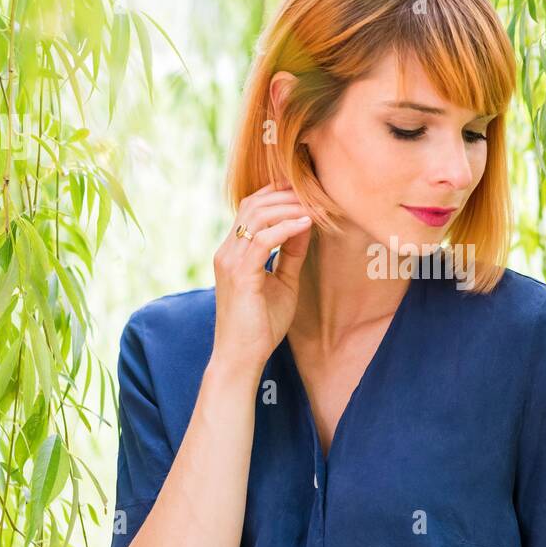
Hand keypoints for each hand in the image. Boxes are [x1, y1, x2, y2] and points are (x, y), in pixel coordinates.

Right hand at [210, 179, 313, 374]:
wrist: (241, 358)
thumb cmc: (260, 325)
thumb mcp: (283, 282)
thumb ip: (292, 253)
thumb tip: (306, 224)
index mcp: (234, 251)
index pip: (251, 207)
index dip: (277, 192)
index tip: (307, 189)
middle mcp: (227, 250)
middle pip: (254, 204)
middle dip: (287, 194)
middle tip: (318, 193)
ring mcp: (230, 260)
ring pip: (258, 216)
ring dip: (290, 207)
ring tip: (317, 206)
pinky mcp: (240, 274)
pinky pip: (263, 239)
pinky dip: (286, 228)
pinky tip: (307, 224)